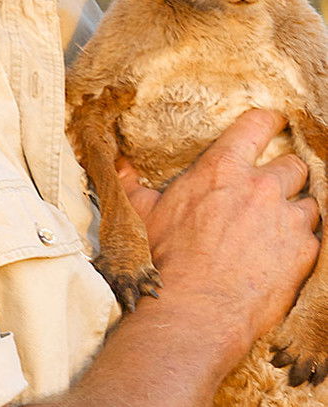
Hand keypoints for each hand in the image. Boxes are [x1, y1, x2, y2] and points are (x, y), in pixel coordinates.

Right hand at [116, 109, 319, 358]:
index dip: (270, 120)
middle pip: (293, 164)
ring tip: (281, 225)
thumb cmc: (168, 259)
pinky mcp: (303, 252)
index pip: (258, 125)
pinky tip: (285, 253)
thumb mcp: (145, 214)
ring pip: (308, 202)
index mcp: (222, 168)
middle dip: (286, 174)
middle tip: (273, 189)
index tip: (276, 121)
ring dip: (296, 210)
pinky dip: (302, 243)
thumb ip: (135, 185)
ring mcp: (286, 219)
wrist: (196, 308)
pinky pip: (314, 237)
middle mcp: (260, 187)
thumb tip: (119, 167)